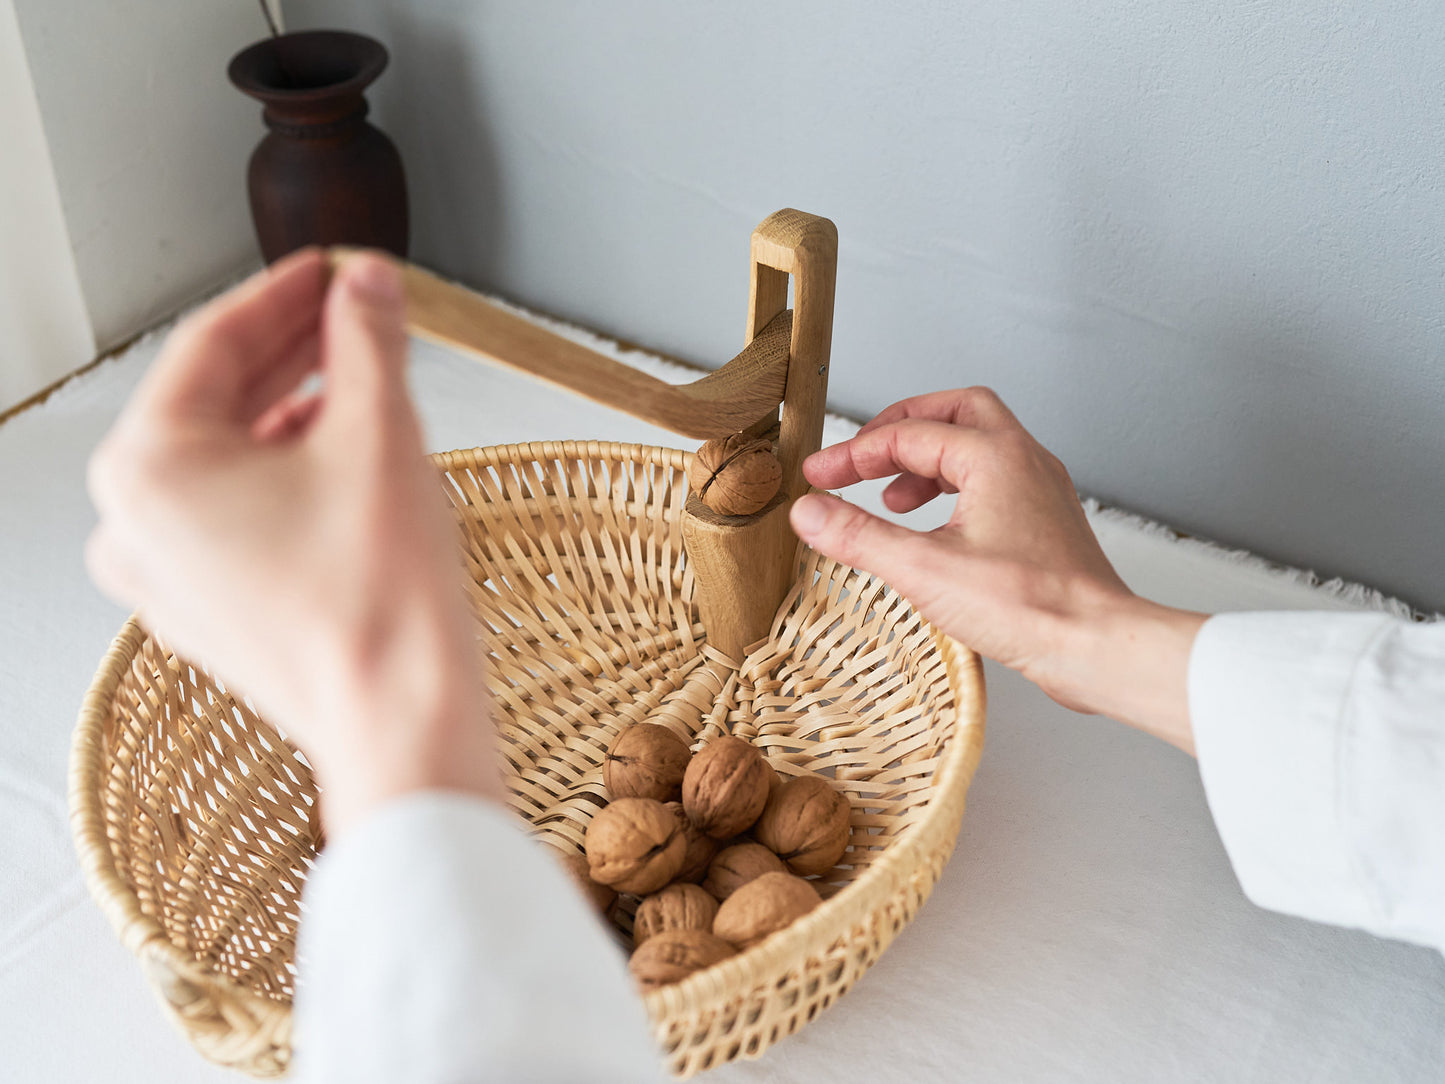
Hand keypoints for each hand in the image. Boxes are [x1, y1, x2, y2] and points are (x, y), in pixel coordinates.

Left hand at [86, 249, 502, 833]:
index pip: (213, 343)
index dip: (285, 293)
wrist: (403, 722)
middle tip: (352, 312)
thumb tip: (368, 284)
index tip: (332, 269)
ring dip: (290, 412)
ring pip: (225, 461)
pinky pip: (234, 517)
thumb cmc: (380, 603)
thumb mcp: (380, 434)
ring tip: (357, 383)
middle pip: (215, 401)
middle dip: (291, 351)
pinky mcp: (206, 612)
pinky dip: (282, 477)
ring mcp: (165, 576)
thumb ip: (367, 340)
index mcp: (149, 470)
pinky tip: (339, 459)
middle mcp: (134, 524)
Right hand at [789, 387, 1204, 752]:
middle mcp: (1023, 460)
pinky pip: (993, 479)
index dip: (854, 454)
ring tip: (891, 499)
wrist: (1095, 644)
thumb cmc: (1030, 606)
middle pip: (953, 412)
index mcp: (994, 456)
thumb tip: (810, 512)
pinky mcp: (1045, 520)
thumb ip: (859, 535)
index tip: (818, 476)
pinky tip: (934, 526)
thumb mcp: (923, 570)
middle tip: (862, 457)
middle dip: (900, 429)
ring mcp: (1039, 488)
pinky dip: (954, 488)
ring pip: (977, 444)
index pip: (907, 435)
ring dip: (926, 461)